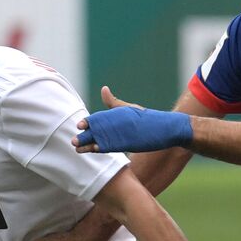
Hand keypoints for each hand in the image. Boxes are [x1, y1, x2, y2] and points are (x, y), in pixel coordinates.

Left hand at [75, 86, 192, 153]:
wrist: (166, 127)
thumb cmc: (147, 118)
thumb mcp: (129, 108)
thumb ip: (114, 103)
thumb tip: (103, 89)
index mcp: (118, 112)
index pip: (99, 117)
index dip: (88, 122)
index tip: (80, 126)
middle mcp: (119, 121)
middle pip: (97, 128)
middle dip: (85, 134)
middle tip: (74, 140)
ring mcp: (123, 132)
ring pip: (101, 138)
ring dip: (89, 143)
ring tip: (77, 147)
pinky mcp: (128, 142)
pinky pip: (112, 145)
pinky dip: (102, 148)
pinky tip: (93, 150)